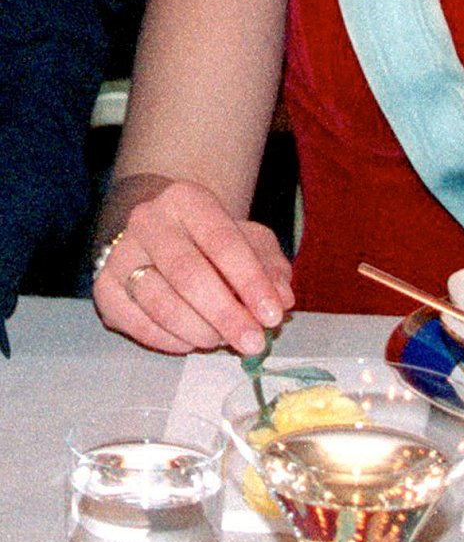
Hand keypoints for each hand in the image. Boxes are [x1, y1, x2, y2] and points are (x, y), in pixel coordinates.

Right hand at [93, 181, 294, 355]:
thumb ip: (270, 266)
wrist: (159, 234)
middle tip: (252, 342)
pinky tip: (192, 342)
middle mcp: (147, 220)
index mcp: (187, 199)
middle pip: (188, 274)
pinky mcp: (103, 287)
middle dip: (225, 314)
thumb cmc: (212, 240)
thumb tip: (282, 298)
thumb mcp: (248, 240)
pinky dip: (168, 340)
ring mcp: (120, 253)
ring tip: (223, 341)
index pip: (222, 241)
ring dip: (198, 330)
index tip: (273, 315)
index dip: (250, 281)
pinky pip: (136, 323)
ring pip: (160, 302)